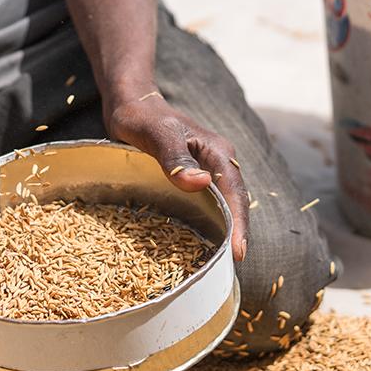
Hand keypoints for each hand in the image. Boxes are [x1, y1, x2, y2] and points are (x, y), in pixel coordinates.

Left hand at [105, 93, 248, 260]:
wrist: (131, 103)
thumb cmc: (141, 116)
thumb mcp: (156, 134)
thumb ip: (175, 157)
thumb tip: (202, 184)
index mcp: (217, 152)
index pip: (235, 192)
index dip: (239, 223)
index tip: (239, 252)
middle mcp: (217, 162)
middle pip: (235, 202)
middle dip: (237, 232)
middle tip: (232, 267)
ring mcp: (206, 169)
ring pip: (223, 204)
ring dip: (225, 229)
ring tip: (221, 261)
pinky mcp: (192, 175)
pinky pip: (207, 202)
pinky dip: (209, 222)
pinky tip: (200, 241)